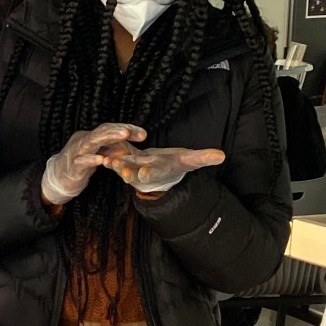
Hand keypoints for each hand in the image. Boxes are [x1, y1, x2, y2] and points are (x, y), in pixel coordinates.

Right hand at [40, 125, 143, 205]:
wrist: (56, 181)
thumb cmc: (78, 167)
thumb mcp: (97, 157)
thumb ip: (109, 151)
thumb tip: (126, 146)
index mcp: (90, 138)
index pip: (109, 129)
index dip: (126, 128)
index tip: (143, 134)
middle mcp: (82, 141)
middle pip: (101, 131)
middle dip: (119, 130)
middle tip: (133, 130)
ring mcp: (76, 153)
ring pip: (92, 141)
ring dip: (108, 137)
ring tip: (124, 136)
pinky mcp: (72, 167)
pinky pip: (81, 161)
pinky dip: (91, 159)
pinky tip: (102, 159)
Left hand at [107, 141, 225, 193]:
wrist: (163, 171)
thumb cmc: (177, 164)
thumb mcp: (190, 160)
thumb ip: (203, 158)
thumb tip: (222, 155)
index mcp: (161, 170)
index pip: (156, 173)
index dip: (150, 173)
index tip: (145, 173)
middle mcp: (147, 171)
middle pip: (137, 173)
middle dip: (130, 173)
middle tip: (123, 172)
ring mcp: (136, 168)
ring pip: (124, 168)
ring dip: (116, 166)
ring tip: (109, 162)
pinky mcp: (127, 162)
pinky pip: (118, 160)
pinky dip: (111, 157)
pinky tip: (104, 152)